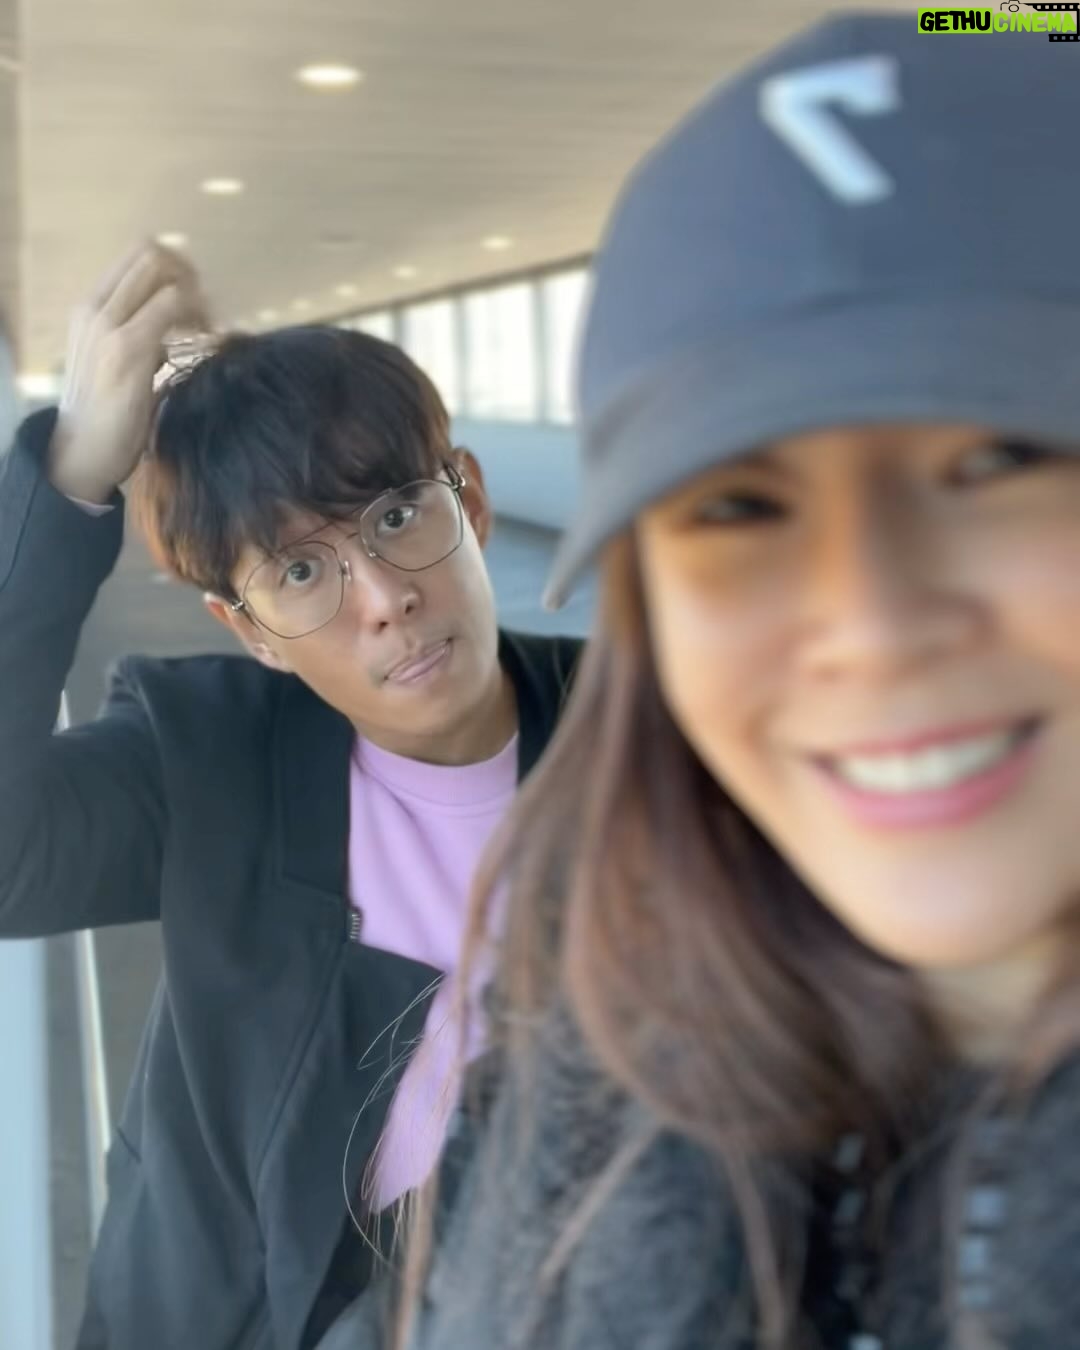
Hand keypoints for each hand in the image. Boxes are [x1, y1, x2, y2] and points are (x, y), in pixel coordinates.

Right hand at [47, 242, 210, 502]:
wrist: (83, 450)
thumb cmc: (107, 412)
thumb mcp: (121, 362)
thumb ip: (144, 337)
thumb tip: (179, 325)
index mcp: (91, 307)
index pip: (139, 256)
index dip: (177, 269)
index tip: (197, 302)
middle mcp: (96, 307)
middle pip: (152, 254)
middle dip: (190, 276)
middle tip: (208, 312)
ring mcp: (109, 324)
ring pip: (164, 276)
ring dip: (196, 298)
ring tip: (208, 331)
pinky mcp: (128, 346)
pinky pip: (172, 307)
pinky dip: (196, 319)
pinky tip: (205, 343)